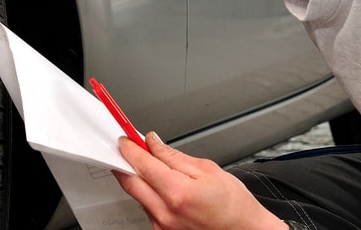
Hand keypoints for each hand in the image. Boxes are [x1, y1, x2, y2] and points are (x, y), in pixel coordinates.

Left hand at [113, 132, 285, 229]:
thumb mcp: (207, 170)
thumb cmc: (235, 206)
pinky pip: (147, 208)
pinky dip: (149, 195)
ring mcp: (163, 226)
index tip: (125, 139)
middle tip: (129, 150)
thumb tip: (153, 143)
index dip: (130, 147)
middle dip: (126, 163)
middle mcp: (166, 213)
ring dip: (139, 179)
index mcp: (177, 193)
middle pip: (130, 182)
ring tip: (155, 169)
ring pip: (138, 195)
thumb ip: (173, 155)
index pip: (141, 164)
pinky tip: (163, 188)